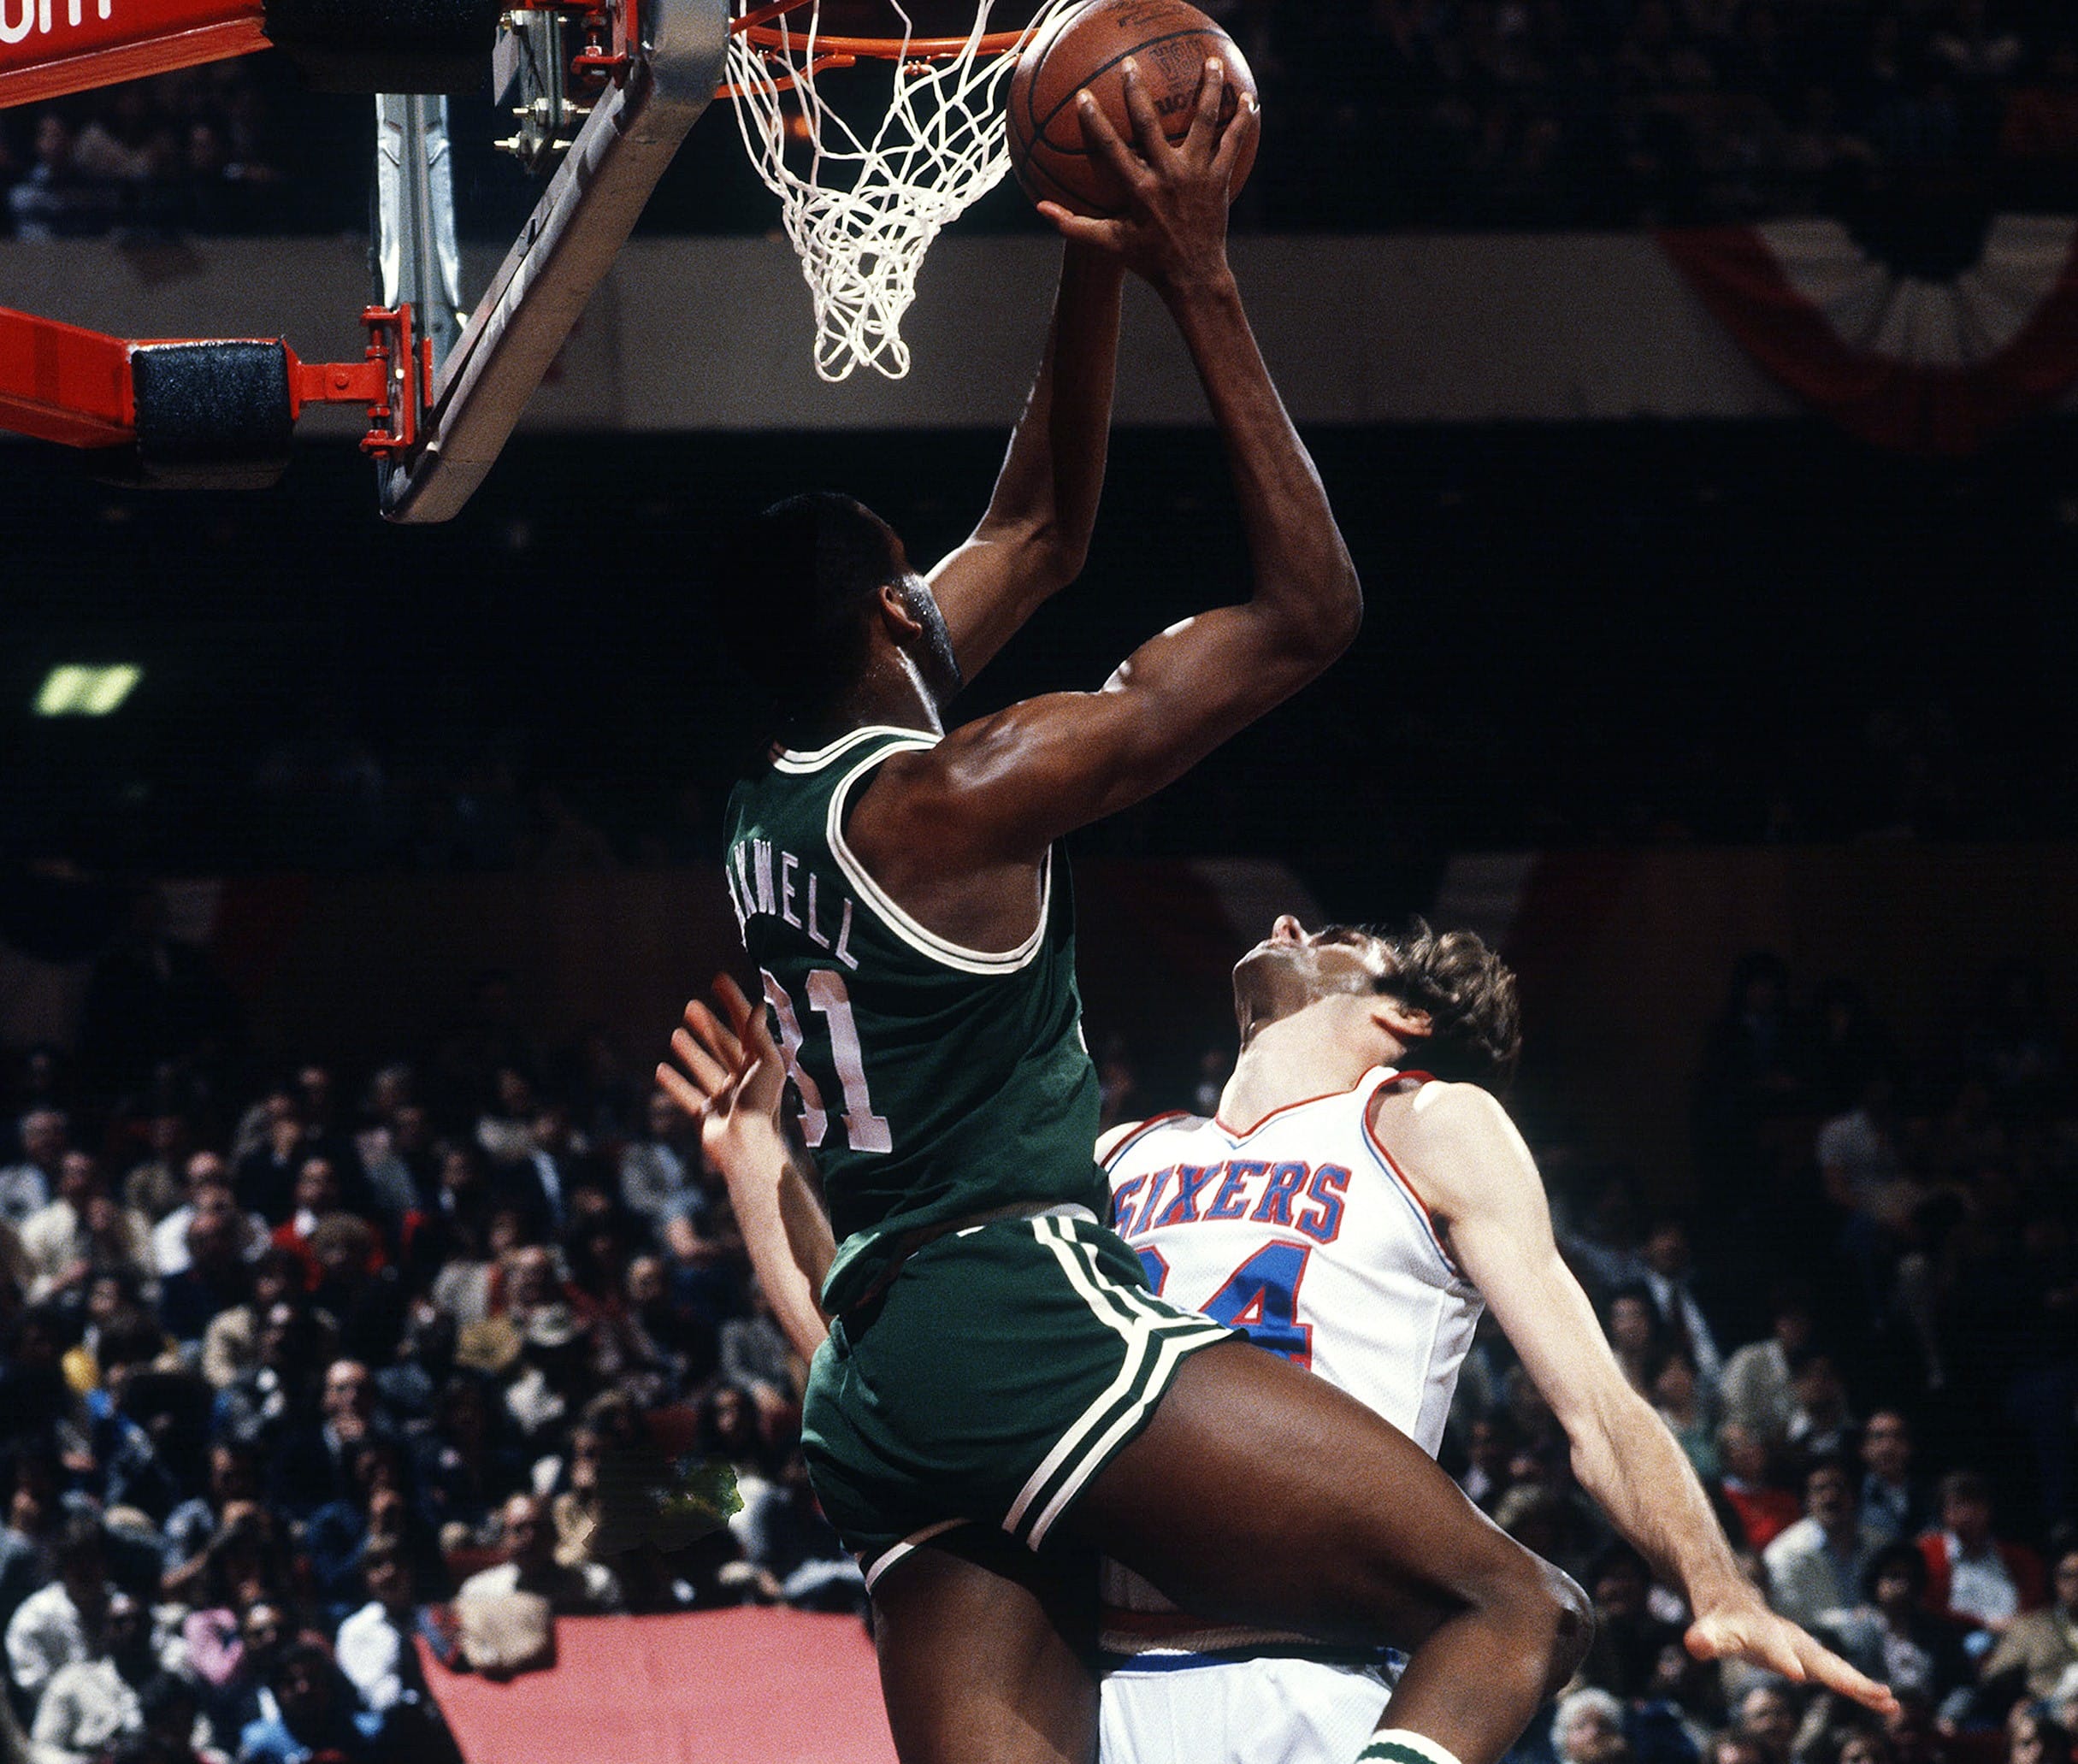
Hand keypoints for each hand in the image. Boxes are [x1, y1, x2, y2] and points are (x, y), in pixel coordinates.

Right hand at [656, 975, 787, 1170]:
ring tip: (675, 1033)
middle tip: (690, 1005)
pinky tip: (661, 1069)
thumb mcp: (766, 1065)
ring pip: (703, 1068)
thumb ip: (758, 1035)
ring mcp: (724, 1099)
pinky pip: (687, 1096)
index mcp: (760, 1065)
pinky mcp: (707, 1118)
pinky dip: (674, 1083)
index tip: (718, 980)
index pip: (744, 1026)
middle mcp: (743, 1080)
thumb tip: (758, 1005)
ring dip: (690, 1050)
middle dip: (707, 1025)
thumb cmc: (760, 1105)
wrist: (746, 1147)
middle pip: (722, 1045)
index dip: (732, 1002)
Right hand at [1037, 57, 1257, 297]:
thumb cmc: (1148, 259)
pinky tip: (1247, 98)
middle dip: (1138, 91)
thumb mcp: (1109, 244)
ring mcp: (1197, 174)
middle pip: (1151, 124)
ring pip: (1204, 122)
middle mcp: (1168, 177)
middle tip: (1130, 63)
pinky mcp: (1220, 178)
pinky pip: (1232, 142)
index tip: (1084, 96)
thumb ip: (1073, 225)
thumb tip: (1040, 207)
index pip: (1111, 149)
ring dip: (1208, 89)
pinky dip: (1241, 119)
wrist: (1193, 277)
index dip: (1096, 121)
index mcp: (1139, 190)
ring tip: (1211, 62)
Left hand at [1684, 1588, 1898, 1715]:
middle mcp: (1791, 1638)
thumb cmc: (1720, 1619)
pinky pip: (1841, 1676)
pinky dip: (1862, 1688)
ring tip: (1891, 1703)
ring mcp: (1806, 1648)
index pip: (1774, 1647)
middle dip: (1844, 1677)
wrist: (1734, 1601)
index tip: (1798, 1674)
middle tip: (1874, 1693)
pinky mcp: (1813, 1659)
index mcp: (1763, 1631)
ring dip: (1863, 1686)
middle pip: (1819, 1659)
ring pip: (1837, 1668)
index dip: (1784, 1660)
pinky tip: (1886, 1704)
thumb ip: (1704, 1637)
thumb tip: (1695, 1645)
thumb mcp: (1709, 1629)